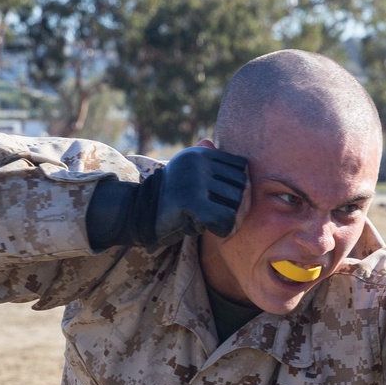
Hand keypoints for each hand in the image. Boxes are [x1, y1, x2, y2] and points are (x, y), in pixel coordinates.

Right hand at [87, 145, 247, 250]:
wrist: (138, 214)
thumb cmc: (173, 199)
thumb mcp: (191, 177)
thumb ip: (216, 169)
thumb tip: (246, 166)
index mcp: (201, 154)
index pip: (241, 168)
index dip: (239, 188)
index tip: (223, 200)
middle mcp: (198, 163)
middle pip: (242, 186)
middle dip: (238, 206)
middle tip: (221, 217)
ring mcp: (194, 181)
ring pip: (237, 204)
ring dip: (230, 220)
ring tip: (212, 222)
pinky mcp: (191, 202)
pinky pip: (225, 220)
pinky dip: (224, 230)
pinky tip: (211, 230)